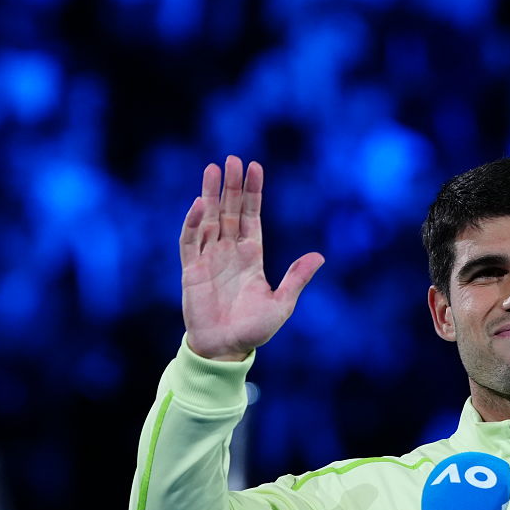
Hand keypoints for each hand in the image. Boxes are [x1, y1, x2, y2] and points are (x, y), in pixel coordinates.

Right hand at [180, 156, 324, 360]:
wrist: (225, 350)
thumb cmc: (253, 330)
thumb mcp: (282, 304)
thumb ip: (296, 278)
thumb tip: (319, 256)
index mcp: (250, 256)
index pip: (250, 216)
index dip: (252, 193)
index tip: (254, 167)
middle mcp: (228, 252)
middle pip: (228, 211)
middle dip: (231, 185)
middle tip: (232, 159)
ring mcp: (208, 259)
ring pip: (208, 219)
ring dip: (210, 195)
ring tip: (212, 169)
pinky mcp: (190, 270)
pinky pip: (190, 241)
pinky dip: (193, 222)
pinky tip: (199, 204)